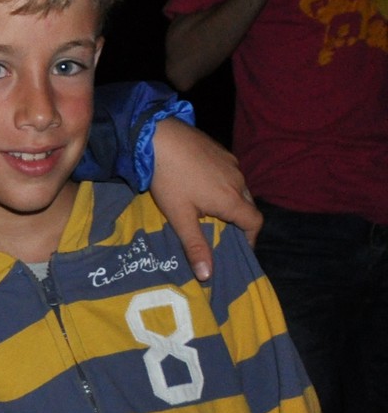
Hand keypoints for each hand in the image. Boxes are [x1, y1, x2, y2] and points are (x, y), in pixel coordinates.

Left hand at [148, 116, 258, 281]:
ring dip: (230, 201)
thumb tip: (208, 276)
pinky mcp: (221, 150)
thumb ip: (195, 245)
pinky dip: (223, 184)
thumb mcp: (180, 217)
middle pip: (248, 206)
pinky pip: (229, 173)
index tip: (239, 247)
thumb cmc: (170, 180)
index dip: (251, 237)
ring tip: (210, 211)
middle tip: (221, 231)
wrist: (159, 137)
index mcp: (232, 199)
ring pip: (239, 188)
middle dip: (239, 220)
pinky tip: (201, 185)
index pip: (255, 223)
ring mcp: (231, 163)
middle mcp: (239, 180)